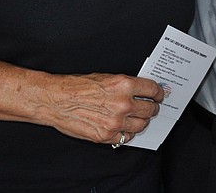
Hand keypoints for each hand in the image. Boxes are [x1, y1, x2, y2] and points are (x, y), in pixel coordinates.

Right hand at [43, 73, 163, 145]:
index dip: (158, 93)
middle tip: (151, 107)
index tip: (159, 95)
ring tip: (138, 118)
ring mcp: (115, 122)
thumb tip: (140, 90)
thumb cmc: (77, 87)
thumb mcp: (106, 78)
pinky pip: (126, 137)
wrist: (57, 100)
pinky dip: (127, 133)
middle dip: (152, 108)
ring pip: (141, 125)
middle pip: (150, 109)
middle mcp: (123, 103)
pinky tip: (124, 127)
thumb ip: (125, 85)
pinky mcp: (106, 135)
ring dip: (141, 122)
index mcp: (123, 85)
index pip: (152, 90)